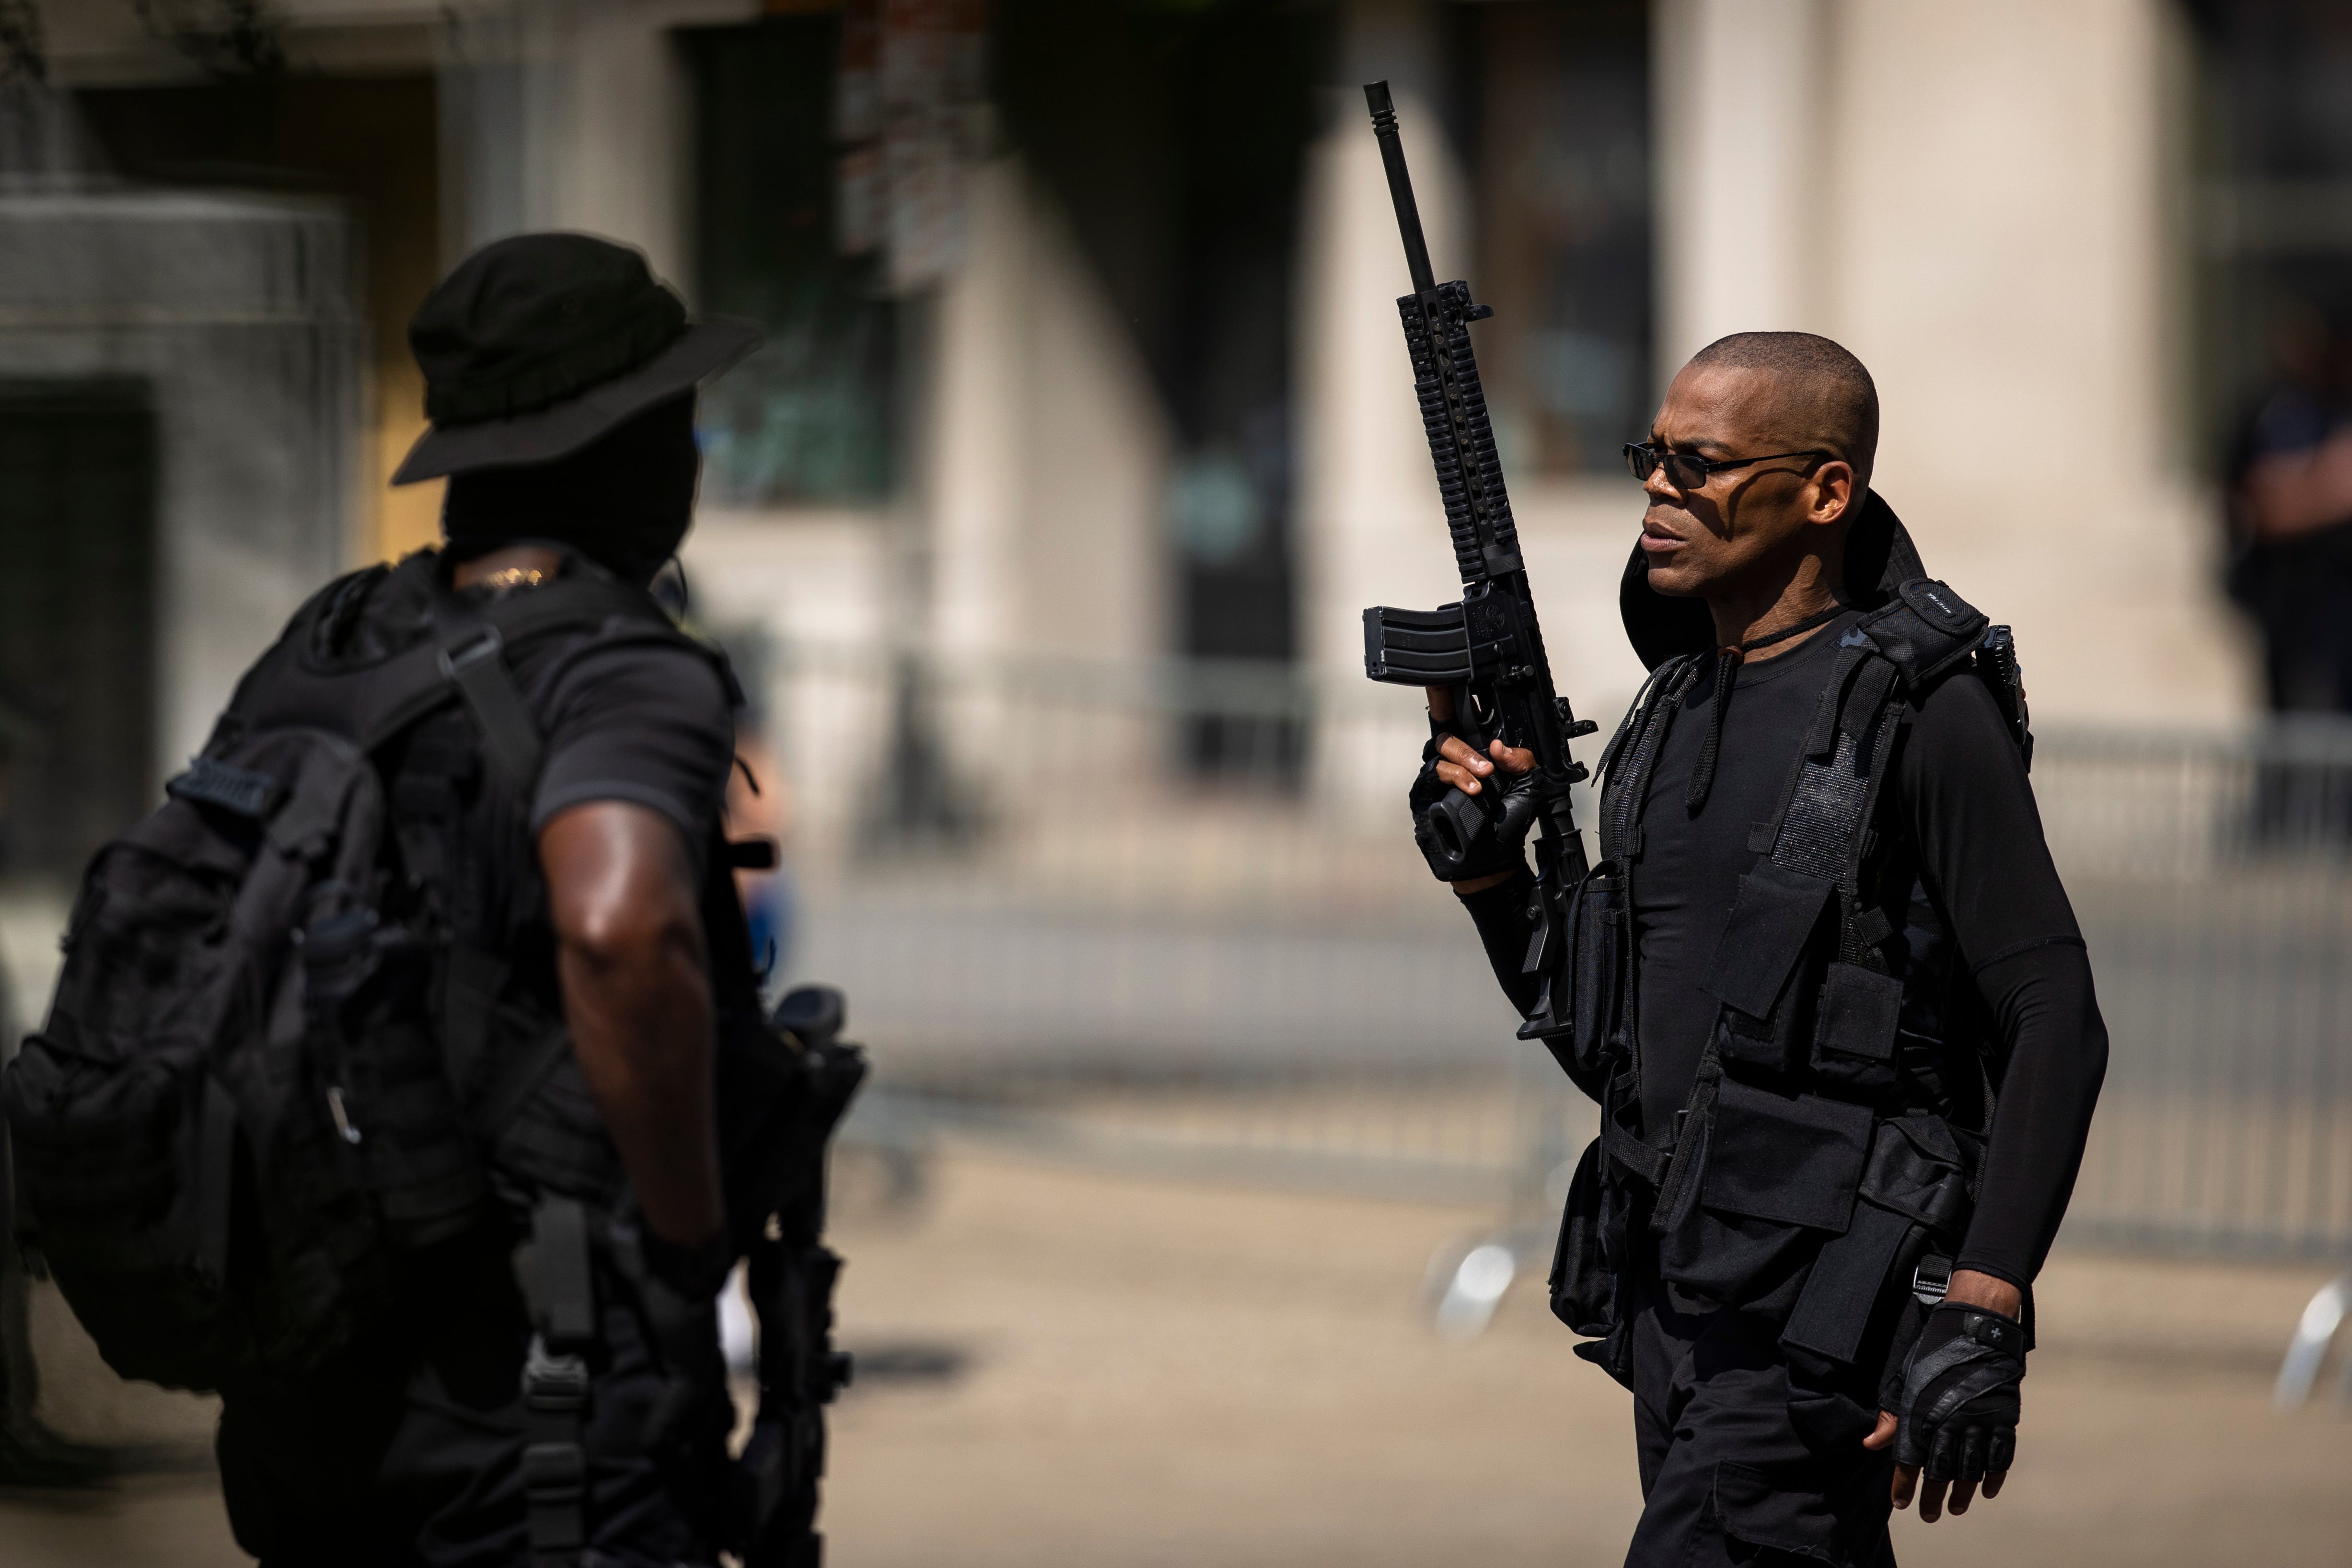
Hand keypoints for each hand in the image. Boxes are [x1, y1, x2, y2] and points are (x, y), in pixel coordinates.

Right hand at [1422, 686, 1536, 893]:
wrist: (1494, 857)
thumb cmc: (1509, 821)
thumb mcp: (1530, 785)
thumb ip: (1523, 759)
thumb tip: (1499, 745)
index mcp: (1482, 748)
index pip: (1467, 715)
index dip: (1457, 695)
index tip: (1451, 678)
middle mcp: (1458, 756)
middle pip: (1449, 724)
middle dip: (1463, 731)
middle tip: (1487, 758)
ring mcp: (1439, 772)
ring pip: (1442, 747)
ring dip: (1465, 759)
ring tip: (1483, 777)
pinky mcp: (1425, 790)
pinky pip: (1435, 773)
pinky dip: (1456, 777)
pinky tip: (1472, 789)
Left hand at [1864, 1270, 2025, 1521]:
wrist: (1974, 1327)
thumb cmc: (1933, 1352)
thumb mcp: (1905, 1380)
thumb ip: (1891, 1416)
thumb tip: (1871, 1444)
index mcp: (1921, 1414)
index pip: (1909, 1461)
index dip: (1904, 1486)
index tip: (1901, 1504)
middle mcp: (1949, 1423)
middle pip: (1941, 1472)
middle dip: (1933, 1497)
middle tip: (1930, 1515)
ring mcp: (1979, 1422)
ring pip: (1971, 1470)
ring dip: (1963, 1492)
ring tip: (1957, 1507)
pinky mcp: (2004, 1418)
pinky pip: (2000, 1457)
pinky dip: (1994, 1477)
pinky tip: (1987, 1490)